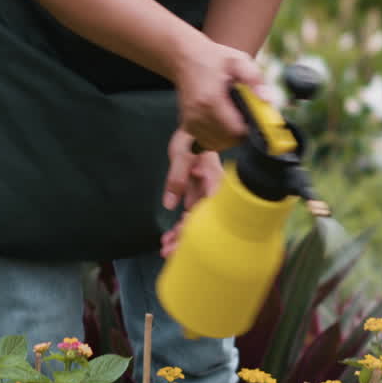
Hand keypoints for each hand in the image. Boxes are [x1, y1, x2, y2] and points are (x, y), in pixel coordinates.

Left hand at [161, 128, 224, 256]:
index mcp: (216, 181)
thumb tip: (170, 204)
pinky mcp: (200, 196)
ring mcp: (208, 195)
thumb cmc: (192, 137)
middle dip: (187, 238)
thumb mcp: (181, 156)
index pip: (210, 209)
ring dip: (183, 236)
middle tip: (169, 252)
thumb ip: (177, 178)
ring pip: (199, 221)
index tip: (182, 232)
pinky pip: (193, 217)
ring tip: (165, 248)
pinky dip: (181, 227)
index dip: (198, 224)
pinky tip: (169, 237)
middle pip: (205, 221)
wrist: (195, 130)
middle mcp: (215, 191)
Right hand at [171, 39, 263, 151]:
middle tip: (244, 115)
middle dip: (241, 132)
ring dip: (230, 136)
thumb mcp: (239, 60)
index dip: (249, 128)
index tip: (254, 118)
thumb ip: (254, 79)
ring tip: (233, 116)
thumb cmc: (214, 59)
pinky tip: (222, 121)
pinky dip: (219, 137)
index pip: (236, 131)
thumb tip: (267, 99)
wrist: (185, 58)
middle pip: (228, 141)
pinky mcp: (187, 127)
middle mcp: (197, 114)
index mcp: (210, 100)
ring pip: (219, 144)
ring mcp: (190, 122)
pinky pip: (209, 143)